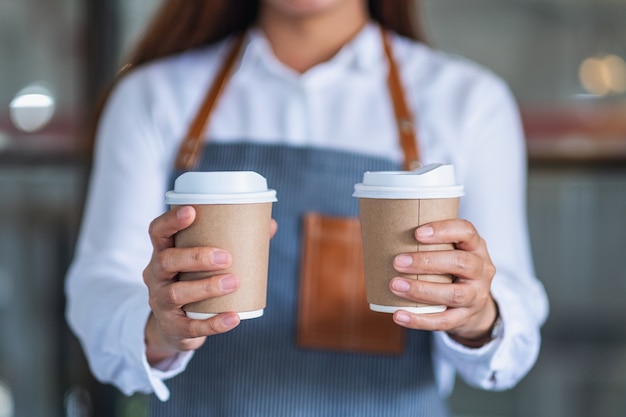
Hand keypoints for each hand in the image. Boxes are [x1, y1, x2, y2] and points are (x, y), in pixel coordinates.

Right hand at [143, 205, 276, 364]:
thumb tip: (270, 225)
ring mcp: (160, 303)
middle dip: (196, 257)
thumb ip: (234, 243)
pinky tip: (234, 317)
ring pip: (176, 293)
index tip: (192, 211)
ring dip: (206, 287)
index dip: (171, 220)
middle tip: (227, 257)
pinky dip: (214, 323)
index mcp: (163, 252)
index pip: (157, 232)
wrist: (174, 327)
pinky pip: (190, 327)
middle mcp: (155, 275)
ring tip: (233, 282)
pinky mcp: (172, 327)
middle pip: (166, 261)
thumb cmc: (193, 282)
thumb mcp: (202, 263)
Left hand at [389, 219, 497, 346]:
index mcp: (476, 247)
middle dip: (427, 262)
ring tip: (395, 285)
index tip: (417, 233)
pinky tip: (399, 314)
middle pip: (461, 263)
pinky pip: (444, 321)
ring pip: (453, 294)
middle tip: (397, 262)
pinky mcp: (465, 318)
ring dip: (421, 290)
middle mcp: (482, 270)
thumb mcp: (450, 250)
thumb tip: (374, 228)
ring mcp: (477, 296)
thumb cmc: (450, 268)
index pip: (466, 232)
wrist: (473, 305)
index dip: (443, 231)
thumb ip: (426, 241)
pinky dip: (420, 320)